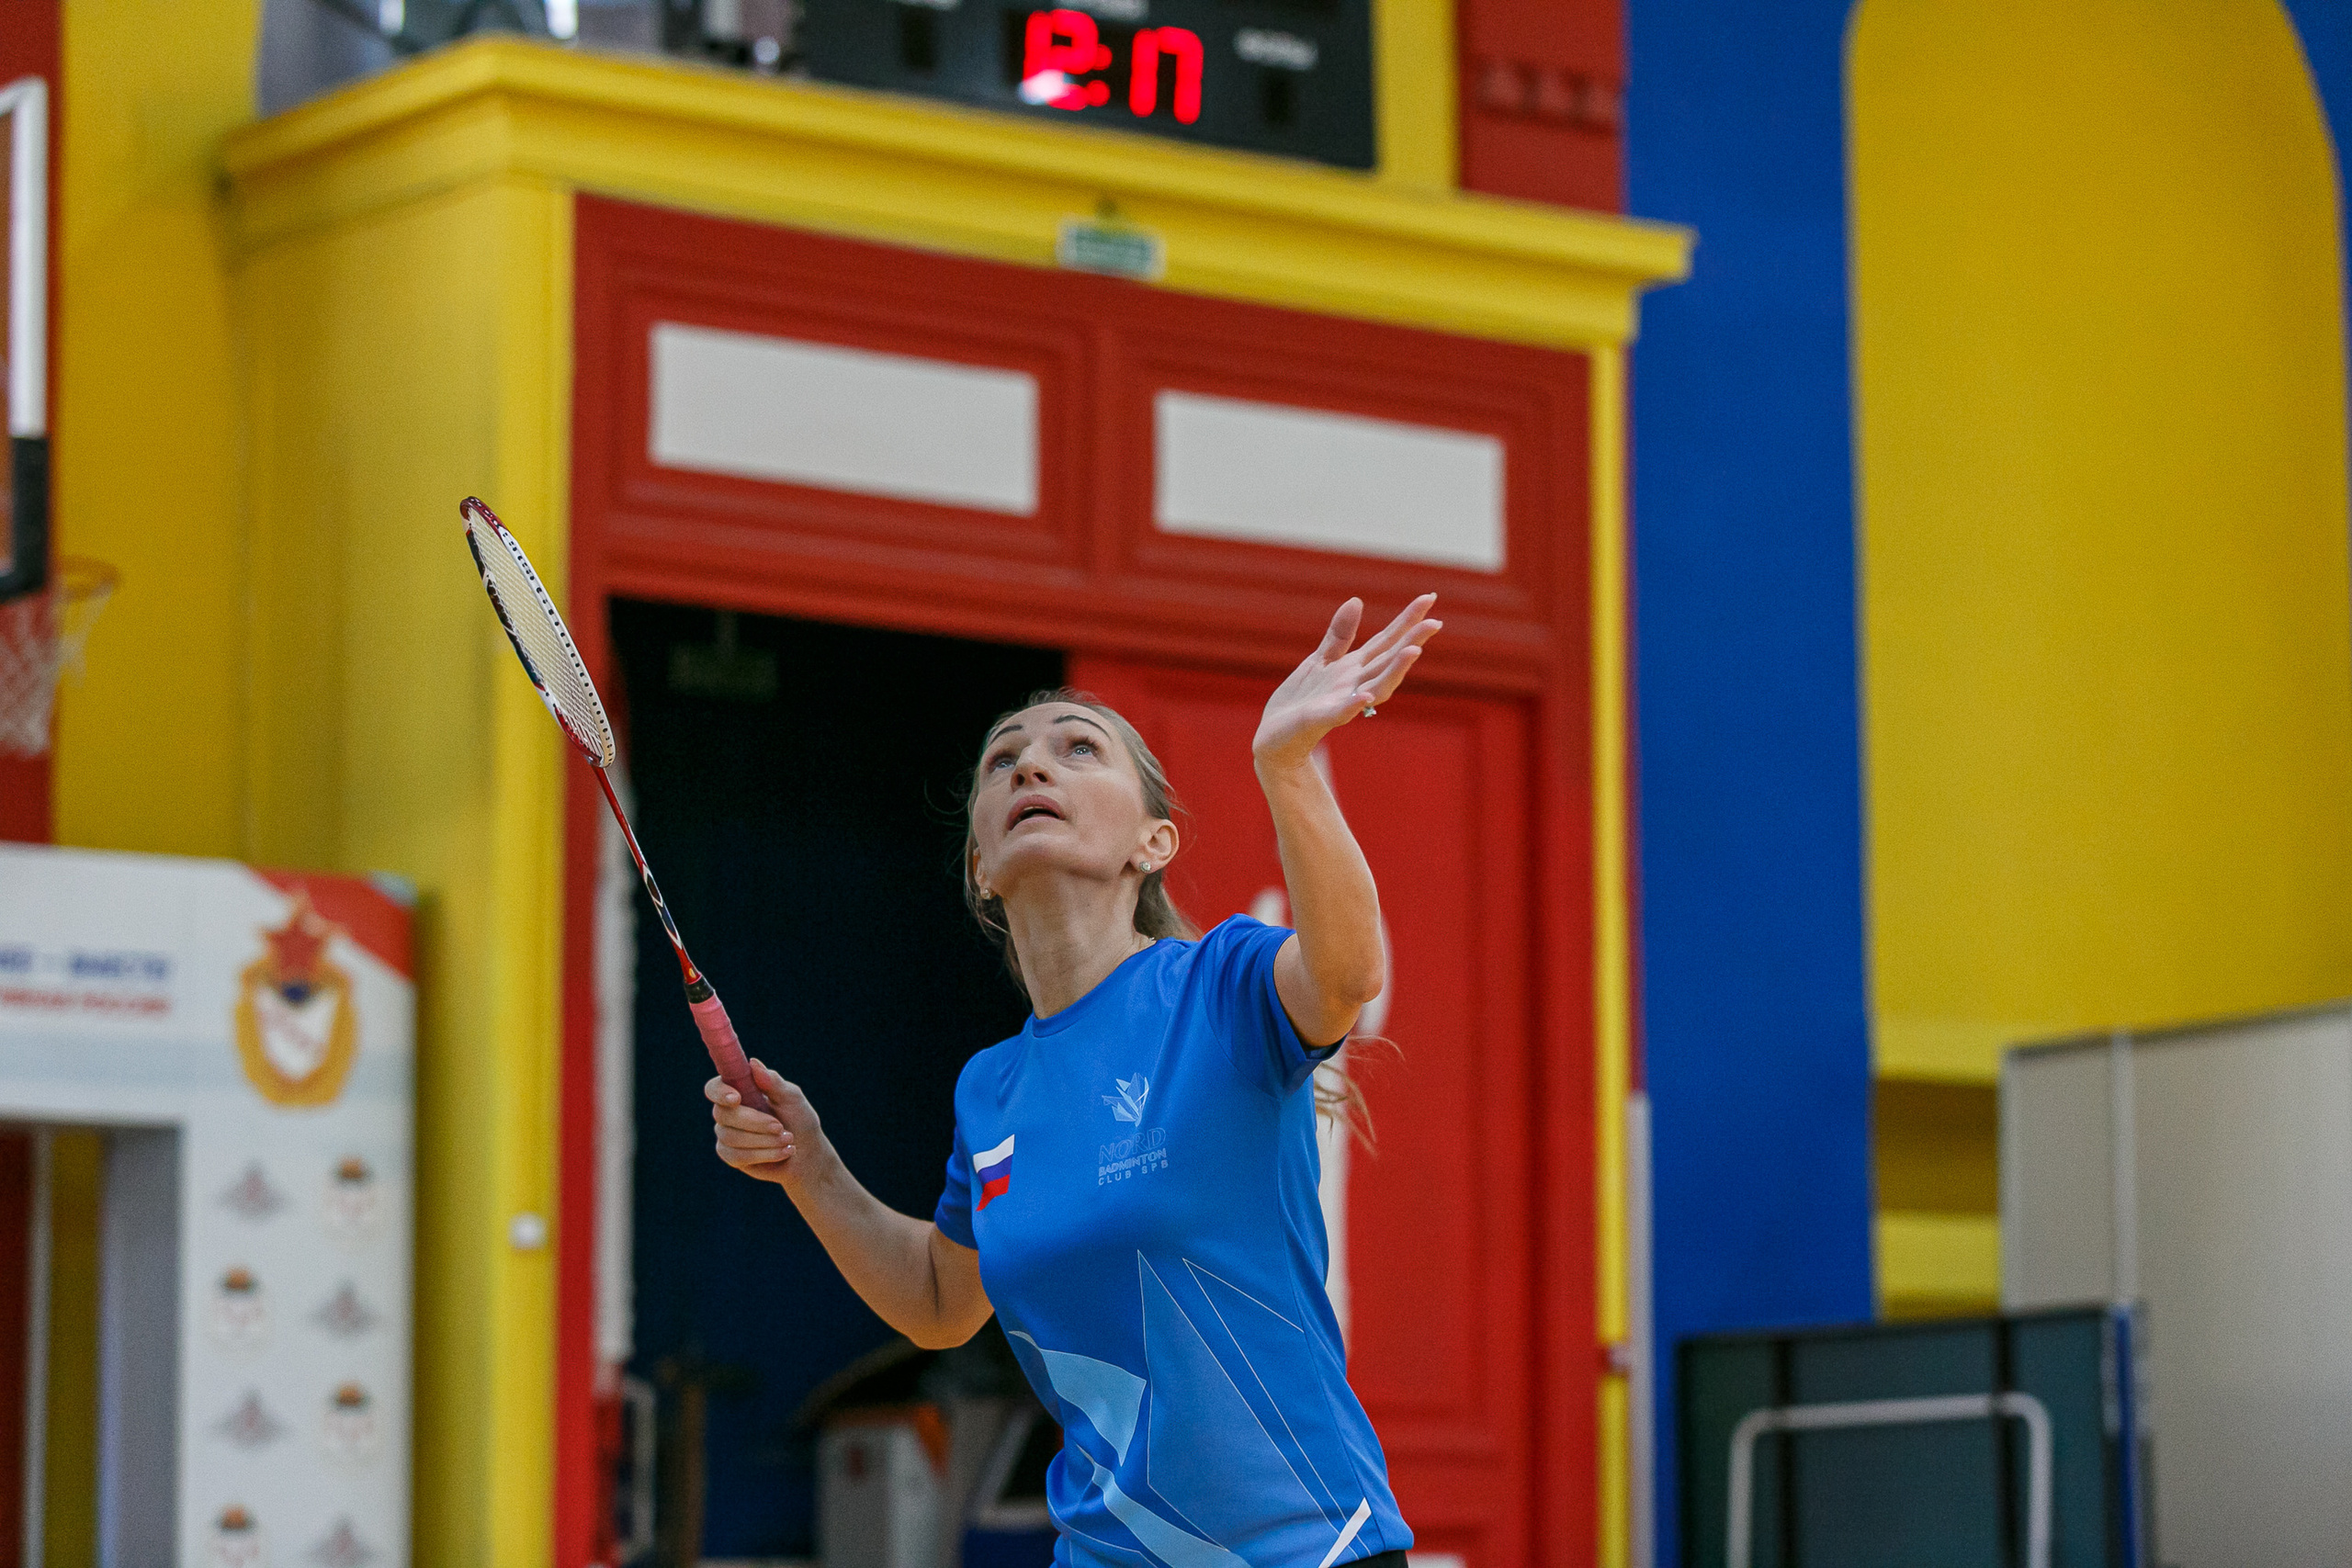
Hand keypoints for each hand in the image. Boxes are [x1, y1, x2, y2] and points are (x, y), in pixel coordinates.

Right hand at [708, 1059, 825, 1192]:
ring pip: (731, 1137)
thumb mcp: (791, 1098)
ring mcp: (727, 1134)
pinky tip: (783, 1152)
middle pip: (722, 1114)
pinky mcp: (731, 1155)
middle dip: (754, 1122)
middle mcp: (728, 1111)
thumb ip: (773, 1082)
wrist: (807, 1152)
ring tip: (788, 1140)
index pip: (714, 1087)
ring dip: (764, 1140)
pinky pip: (737, 1156)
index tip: (737, 1099)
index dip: (720, 1092)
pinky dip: (764, 1154)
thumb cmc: (799, 1119)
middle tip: (780, 1127)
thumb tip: (753, 1063)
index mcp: (740, 1090)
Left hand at [1253, 594, 1441, 771]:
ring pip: (1376, 685)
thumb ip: (1340, 634)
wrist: (1274, 737)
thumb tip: (1357, 600)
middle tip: (1436, 622)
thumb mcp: (1321, 660)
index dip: (1407, 620)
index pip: (1387, 640)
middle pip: (1388, 660)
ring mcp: (1341, 702)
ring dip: (1395, 670)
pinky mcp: (1320, 719)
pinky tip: (1366, 695)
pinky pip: (1341, 712)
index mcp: (1354, 667)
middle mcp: (1355, 684)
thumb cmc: (1301, 700)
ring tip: (1414, 651)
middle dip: (1412, 641)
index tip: (1429, 597)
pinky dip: (1355, 704)